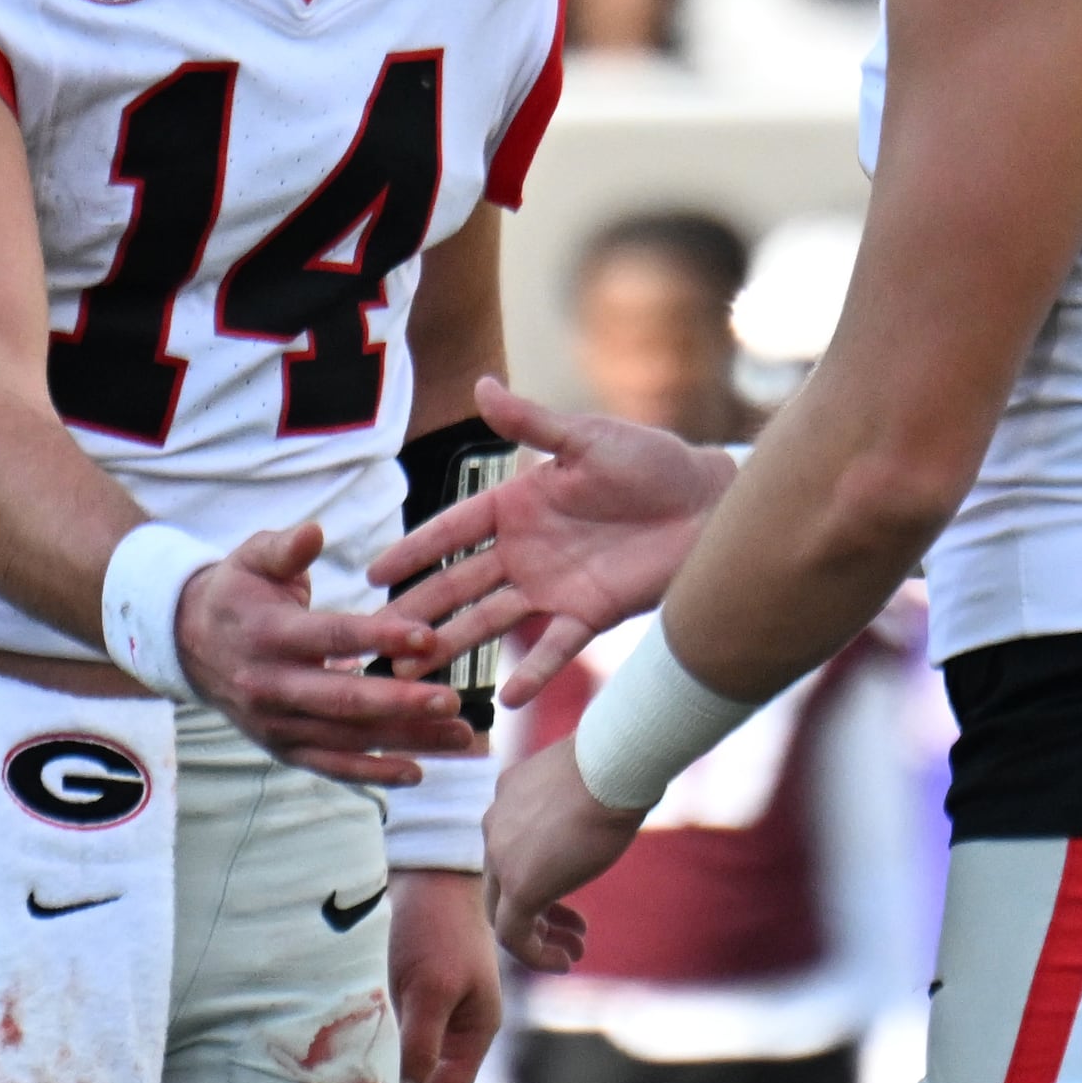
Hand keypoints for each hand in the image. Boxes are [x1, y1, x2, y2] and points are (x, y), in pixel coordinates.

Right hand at [176, 523, 476, 789]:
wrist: (188, 643)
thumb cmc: (238, 592)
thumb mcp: (252, 558)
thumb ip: (285, 548)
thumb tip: (313, 532)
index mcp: (268, 634)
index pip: (330, 638)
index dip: (379, 638)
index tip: (428, 636)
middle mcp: (271, 686)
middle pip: (342, 699)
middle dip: (400, 702)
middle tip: (452, 700)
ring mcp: (276, 724)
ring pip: (346, 739)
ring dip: (405, 740)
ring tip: (459, 736)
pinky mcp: (282, 748)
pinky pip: (331, 767)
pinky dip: (373, 774)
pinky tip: (418, 772)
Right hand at [366, 378, 736, 708]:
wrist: (709, 504)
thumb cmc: (651, 462)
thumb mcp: (587, 439)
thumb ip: (532, 423)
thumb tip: (481, 383)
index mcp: (518, 505)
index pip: (453, 530)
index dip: (414, 550)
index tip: (372, 574)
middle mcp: (527, 550)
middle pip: (460, 584)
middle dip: (419, 609)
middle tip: (375, 638)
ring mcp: (554, 586)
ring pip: (492, 621)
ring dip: (455, 645)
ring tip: (414, 674)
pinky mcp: (590, 614)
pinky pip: (555, 647)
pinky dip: (533, 672)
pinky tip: (505, 699)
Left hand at [390, 869, 501, 1082]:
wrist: (425, 869)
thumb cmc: (437, 926)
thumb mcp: (432, 988)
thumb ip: (421, 1042)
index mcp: (476, 1029)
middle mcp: (455, 1024)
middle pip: (426, 1082)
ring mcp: (431, 1007)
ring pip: (404, 1058)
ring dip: (379, 1078)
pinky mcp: (405, 989)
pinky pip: (388, 1032)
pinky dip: (369, 1049)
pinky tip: (342, 1059)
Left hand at [483, 739, 642, 971]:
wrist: (614, 763)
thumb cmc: (616, 763)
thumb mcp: (587, 779)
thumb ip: (578, 799)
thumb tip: (608, 802)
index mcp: (508, 794)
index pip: (510, 846)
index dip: (541, 872)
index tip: (572, 886)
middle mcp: (495, 823)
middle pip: (501, 881)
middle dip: (538, 910)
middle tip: (574, 928)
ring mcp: (500, 854)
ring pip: (503, 912)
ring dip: (538, 938)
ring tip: (572, 954)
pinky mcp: (518, 884)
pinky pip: (512, 935)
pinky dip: (535, 955)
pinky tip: (563, 963)